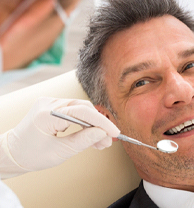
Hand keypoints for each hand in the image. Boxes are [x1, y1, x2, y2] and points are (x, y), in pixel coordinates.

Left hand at [0, 97, 119, 177]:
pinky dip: (84, 122)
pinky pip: (74, 111)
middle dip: (99, 124)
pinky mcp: (52, 107)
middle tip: (108, 140)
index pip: (82, 112)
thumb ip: (83, 141)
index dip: (102, 122)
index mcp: (46, 114)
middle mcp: (48, 103)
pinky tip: (90, 135)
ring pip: (80, 109)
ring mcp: (50, 103)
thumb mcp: (60, 152)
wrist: (13, 153)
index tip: (115, 132)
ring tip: (101, 142)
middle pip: (83, 108)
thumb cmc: (31, 155)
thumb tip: (102, 133)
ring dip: (93, 124)